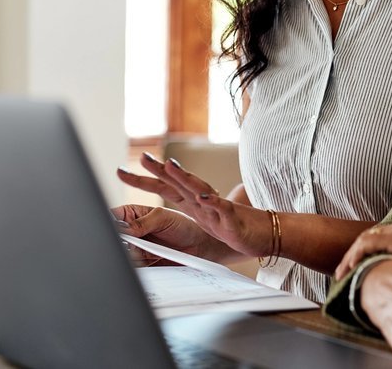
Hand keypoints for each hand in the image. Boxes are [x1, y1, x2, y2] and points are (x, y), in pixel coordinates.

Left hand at [117, 156, 271, 258]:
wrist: (267, 234)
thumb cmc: (238, 228)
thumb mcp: (210, 222)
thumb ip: (199, 209)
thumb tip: (189, 199)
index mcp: (196, 204)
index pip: (168, 188)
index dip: (147, 179)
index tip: (124, 171)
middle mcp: (204, 201)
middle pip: (179, 183)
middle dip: (159, 170)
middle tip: (142, 157)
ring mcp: (218, 208)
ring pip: (199, 190)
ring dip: (183, 177)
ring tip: (168, 166)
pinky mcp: (233, 219)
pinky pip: (222, 208)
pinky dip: (212, 201)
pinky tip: (203, 196)